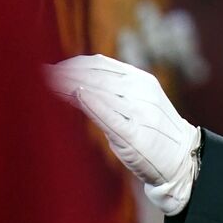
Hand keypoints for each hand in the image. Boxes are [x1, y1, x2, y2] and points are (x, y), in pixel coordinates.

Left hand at [47, 54, 201, 215]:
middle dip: (65, 74)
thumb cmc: (154, 133)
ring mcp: (139, 112)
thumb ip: (112, 91)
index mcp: (140, 80)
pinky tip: (76, 95)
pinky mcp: (134, 134)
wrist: (183, 158)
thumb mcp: (137, 103)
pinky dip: (92, 102)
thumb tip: (75, 83)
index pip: (99, 64)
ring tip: (46, 84)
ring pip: (99, 90)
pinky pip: (109, 115)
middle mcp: (140, 91)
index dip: (71, 64)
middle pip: (95, 75)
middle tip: (39, 74)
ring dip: (70, 85)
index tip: (49, 68)